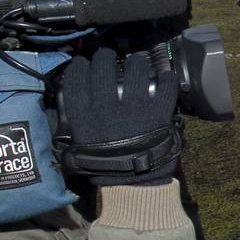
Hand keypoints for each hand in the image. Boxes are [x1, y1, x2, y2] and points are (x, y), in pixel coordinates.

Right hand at [61, 47, 178, 185]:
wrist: (134, 183)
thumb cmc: (105, 165)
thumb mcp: (80, 144)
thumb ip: (76, 123)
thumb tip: (73, 104)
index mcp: (84, 117)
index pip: (76, 79)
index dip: (79, 66)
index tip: (82, 62)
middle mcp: (106, 107)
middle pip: (103, 69)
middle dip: (105, 57)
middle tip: (107, 55)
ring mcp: (134, 108)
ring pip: (135, 70)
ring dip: (136, 63)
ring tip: (136, 62)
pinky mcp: (158, 112)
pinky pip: (165, 87)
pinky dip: (167, 79)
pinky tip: (164, 76)